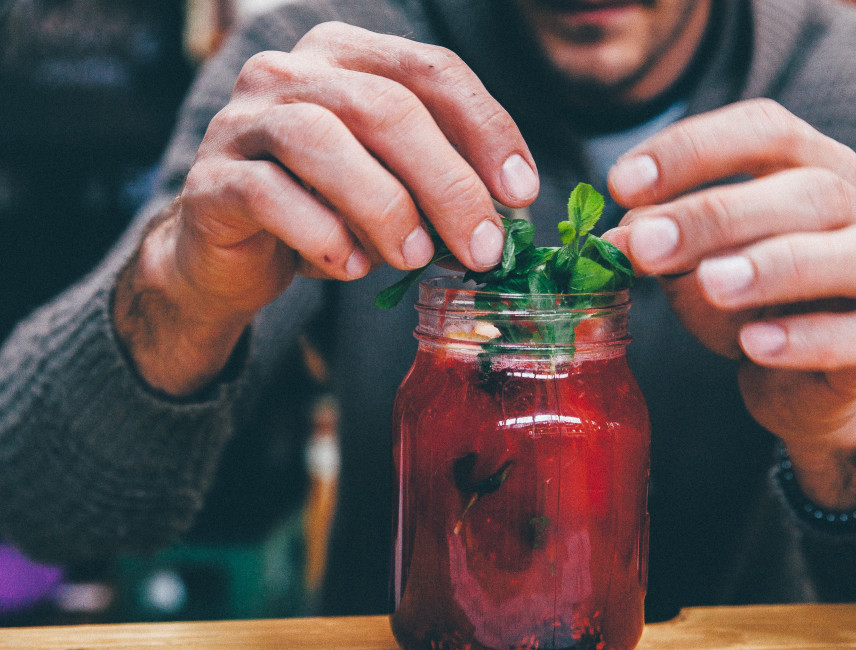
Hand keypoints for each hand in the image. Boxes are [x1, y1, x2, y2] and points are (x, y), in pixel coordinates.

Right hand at [115, 23, 539, 394]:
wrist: (229, 258)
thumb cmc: (326, 212)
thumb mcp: (395, 188)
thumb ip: (439, 183)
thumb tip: (506, 215)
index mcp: (347, 57)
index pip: (431, 70)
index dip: (486, 129)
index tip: (523, 192)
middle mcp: (290, 72)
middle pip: (385, 107)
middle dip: (448, 183)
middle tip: (484, 248)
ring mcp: (243, 121)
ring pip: (323, 141)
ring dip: (385, 207)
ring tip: (415, 257)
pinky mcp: (211, 179)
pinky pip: (270, 195)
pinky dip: (322, 235)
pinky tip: (350, 266)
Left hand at [602, 99, 855, 508]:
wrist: (797, 381)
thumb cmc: (746, 301)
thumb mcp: (692, 261)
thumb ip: (663, 241)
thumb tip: (619, 239)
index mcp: (810, 166)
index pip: (763, 129)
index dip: (692, 147)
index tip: (622, 184)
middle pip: (807, 190)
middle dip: (718, 215)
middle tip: (648, 246)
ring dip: (776, 266)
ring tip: (711, 284)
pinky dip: (807, 338)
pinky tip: (754, 345)